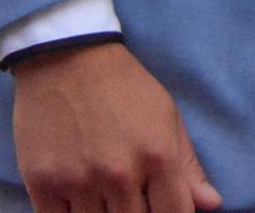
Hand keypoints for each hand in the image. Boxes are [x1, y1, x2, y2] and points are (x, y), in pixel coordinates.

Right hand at [10, 41, 221, 212]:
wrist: (66, 58)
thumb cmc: (124, 86)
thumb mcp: (167, 116)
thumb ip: (188, 166)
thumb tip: (211, 205)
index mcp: (157, 156)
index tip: (164, 208)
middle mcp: (120, 174)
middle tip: (133, 199)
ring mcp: (79, 182)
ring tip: (107, 196)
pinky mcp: (42, 184)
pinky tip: (79, 201)